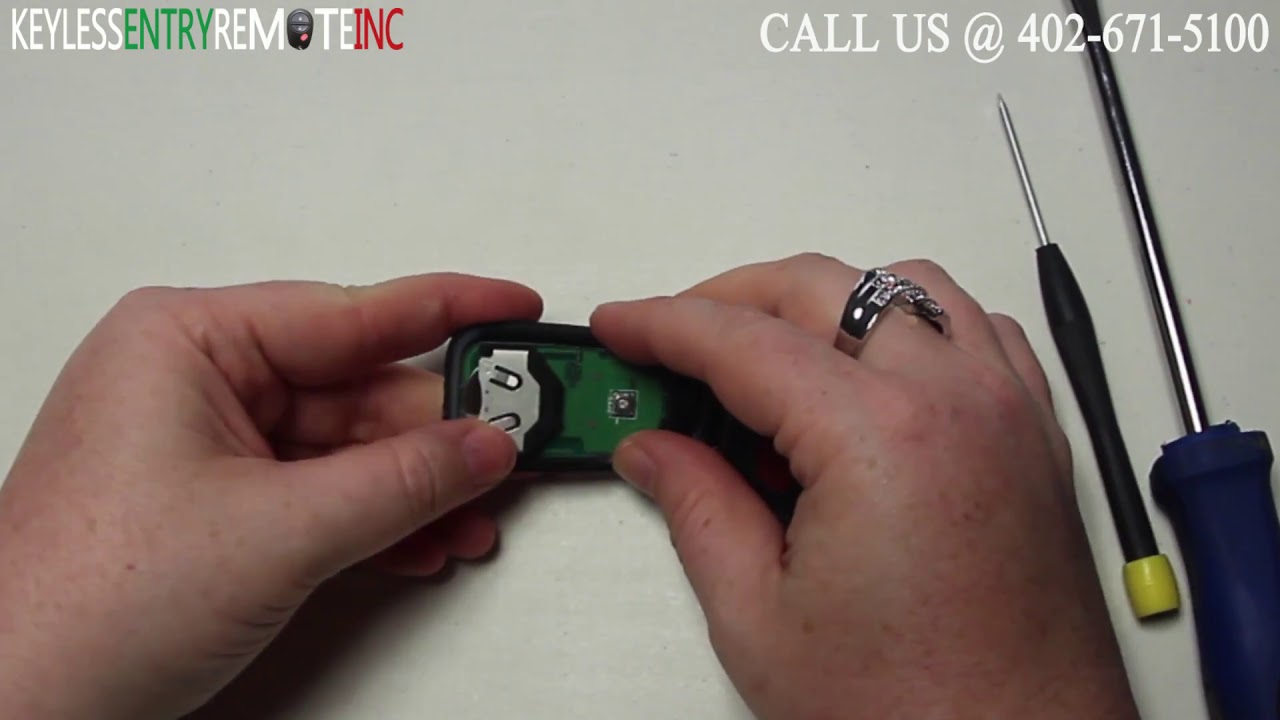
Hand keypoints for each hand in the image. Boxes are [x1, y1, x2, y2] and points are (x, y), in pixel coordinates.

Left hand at [0, 274, 540, 719]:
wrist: (15, 711)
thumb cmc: (83, 606)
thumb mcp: (279, 531)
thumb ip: (402, 480)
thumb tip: (486, 443)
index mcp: (188, 341)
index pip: (349, 310)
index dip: (447, 308)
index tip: (514, 306)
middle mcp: (196, 380)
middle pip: (356, 388)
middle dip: (440, 431)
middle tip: (518, 443)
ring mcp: (205, 444)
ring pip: (346, 449)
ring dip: (416, 489)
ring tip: (479, 513)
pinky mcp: (216, 502)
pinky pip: (320, 492)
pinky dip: (376, 521)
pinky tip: (424, 543)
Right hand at [592, 254, 1138, 719]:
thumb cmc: (917, 714)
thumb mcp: (761, 619)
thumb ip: (697, 510)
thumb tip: (653, 452)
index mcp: (877, 438)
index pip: (742, 341)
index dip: (663, 324)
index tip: (622, 325)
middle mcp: (955, 402)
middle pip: (821, 287)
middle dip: (731, 297)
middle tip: (672, 342)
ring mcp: (1007, 412)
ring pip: (908, 288)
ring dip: (826, 302)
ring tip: (769, 360)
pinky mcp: (1036, 439)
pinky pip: (978, 331)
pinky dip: (913, 325)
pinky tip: (870, 377)